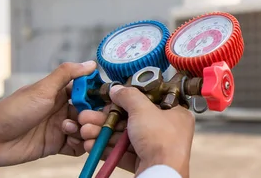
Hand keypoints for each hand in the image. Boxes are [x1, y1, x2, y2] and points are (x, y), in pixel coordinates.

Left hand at [0, 61, 96, 166]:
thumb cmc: (12, 110)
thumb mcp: (42, 89)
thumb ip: (67, 74)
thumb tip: (90, 63)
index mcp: (61, 93)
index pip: (88, 93)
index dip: (98, 97)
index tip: (105, 100)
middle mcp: (63, 109)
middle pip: (91, 113)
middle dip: (93, 117)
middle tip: (84, 119)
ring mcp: (60, 128)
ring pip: (86, 130)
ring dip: (85, 132)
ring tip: (72, 131)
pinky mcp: (56, 145)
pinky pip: (78, 147)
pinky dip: (80, 146)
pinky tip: (72, 142)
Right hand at [79, 85, 194, 176]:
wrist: (161, 172)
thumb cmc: (162, 140)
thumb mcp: (143, 109)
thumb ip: (128, 96)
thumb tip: (118, 90)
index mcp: (175, 113)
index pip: (150, 100)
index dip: (129, 99)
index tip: (112, 99)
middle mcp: (167, 130)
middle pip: (132, 120)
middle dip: (107, 119)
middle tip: (88, 117)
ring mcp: (155, 147)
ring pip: (125, 137)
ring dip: (103, 133)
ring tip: (85, 131)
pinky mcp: (144, 162)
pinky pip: (123, 153)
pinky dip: (107, 149)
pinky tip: (92, 145)